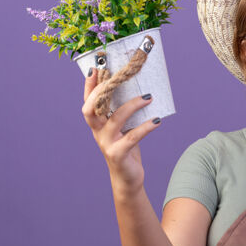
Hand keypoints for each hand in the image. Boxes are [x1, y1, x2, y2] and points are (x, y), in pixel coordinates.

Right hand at [81, 67, 161, 192]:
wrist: (127, 178)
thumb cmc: (126, 148)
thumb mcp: (122, 128)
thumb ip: (122, 111)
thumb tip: (138, 88)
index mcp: (96, 124)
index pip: (87, 101)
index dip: (89, 85)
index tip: (95, 67)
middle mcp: (97, 133)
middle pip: (91, 108)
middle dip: (102, 91)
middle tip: (120, 78)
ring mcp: (106, 144)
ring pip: (115, 119)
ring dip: (132, 105)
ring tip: (148, 97)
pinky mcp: (118, 154)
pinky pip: (132, 137)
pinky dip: (146, 127)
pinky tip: (157, 120)